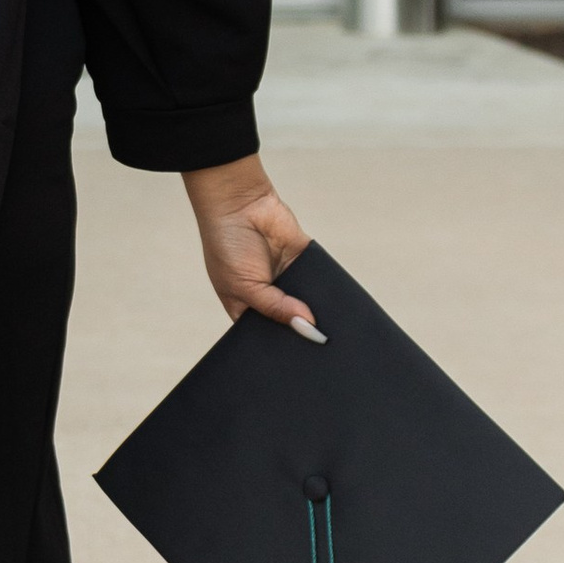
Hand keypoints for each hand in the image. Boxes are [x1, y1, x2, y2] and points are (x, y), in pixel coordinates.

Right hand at [180, 156, 320, 339]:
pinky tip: (337, 304)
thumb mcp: (246, 286)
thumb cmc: (226, 244)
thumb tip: (309, 330)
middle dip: (303, 330)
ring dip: (319, 311)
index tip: (299, 360)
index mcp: (246, 308)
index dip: (281, 347)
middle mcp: (268, 296)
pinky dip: (329, 290)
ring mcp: (288, 279)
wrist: (238, 202)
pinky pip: (322, 280)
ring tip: (332, 330)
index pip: (267, 336)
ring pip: (310, 303)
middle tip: (319, 346)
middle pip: (292, 321)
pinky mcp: (306, 261)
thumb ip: (277, 309)